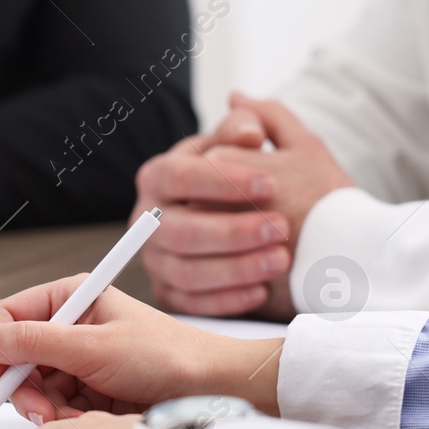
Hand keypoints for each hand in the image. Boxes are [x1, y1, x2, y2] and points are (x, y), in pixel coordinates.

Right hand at [0, 277, 281, 422]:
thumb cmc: (167, 356)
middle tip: (38, 411)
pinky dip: (64, 417)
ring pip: (34, 386)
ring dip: (45, 406)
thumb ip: (32, 342)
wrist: (212, 389)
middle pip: (17, 357)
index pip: (9, 317)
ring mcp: (81, 358)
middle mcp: (73, 325)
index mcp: (73, 297)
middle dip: (23, 386)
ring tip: (69, 418)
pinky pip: (56, 404)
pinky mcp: (90, 388)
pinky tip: (84, 422)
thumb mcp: (92, 347)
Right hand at [131, 99, 287, 316]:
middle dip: (234, 231)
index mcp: (160, 174)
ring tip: (281, 260)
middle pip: (181, 229)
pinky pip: (193, 305)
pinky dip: (227, 300)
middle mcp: (147, 219)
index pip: (181, 175)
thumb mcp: (251, 144)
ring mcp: (156, 259)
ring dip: (236, 269)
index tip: (270, 183)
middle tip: (280, 228)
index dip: (224, 180)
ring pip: (187, 271)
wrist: (250, 219)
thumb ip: (249, 124)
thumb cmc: (249, 177)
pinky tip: (263, 291)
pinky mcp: (170, 294)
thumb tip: (247, 126)